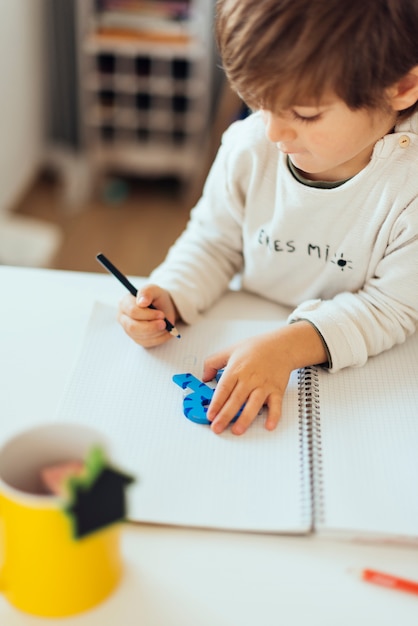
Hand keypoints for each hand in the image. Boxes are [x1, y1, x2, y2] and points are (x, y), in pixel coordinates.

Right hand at [117, 283, 177, 346]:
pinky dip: (160, 339)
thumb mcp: (154, 290)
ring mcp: (129, 330)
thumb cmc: (156, 298)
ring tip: (167, 325)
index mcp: (124, 303)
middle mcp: (123, 318)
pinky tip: (167, 332)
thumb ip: (147, 292)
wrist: (163, 308)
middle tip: (164, 323)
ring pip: (140, 337)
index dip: (147, 314)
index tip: (161, 314)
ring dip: (156, 332)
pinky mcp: (137, 339)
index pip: (132, 312)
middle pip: (133, 327)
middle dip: (150, 327)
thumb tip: (142, 302)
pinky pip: (147, 343)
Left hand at [202, 322, 326, 434]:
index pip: (224, 389)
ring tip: (237, 430)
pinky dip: (273, 415)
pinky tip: (269, 425)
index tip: (210, 415)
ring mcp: (264, 385)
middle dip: (226, 415)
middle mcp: (250, 378)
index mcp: (237, 369)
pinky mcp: (276, 390)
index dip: (216, 403)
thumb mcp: (230, 350)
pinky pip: (276, 404)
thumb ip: (213, 362)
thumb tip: (204, 377)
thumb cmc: (256, 348)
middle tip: (217, 428)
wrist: (281, 345)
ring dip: (245, 418)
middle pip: (236, 399)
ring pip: (254, 404)